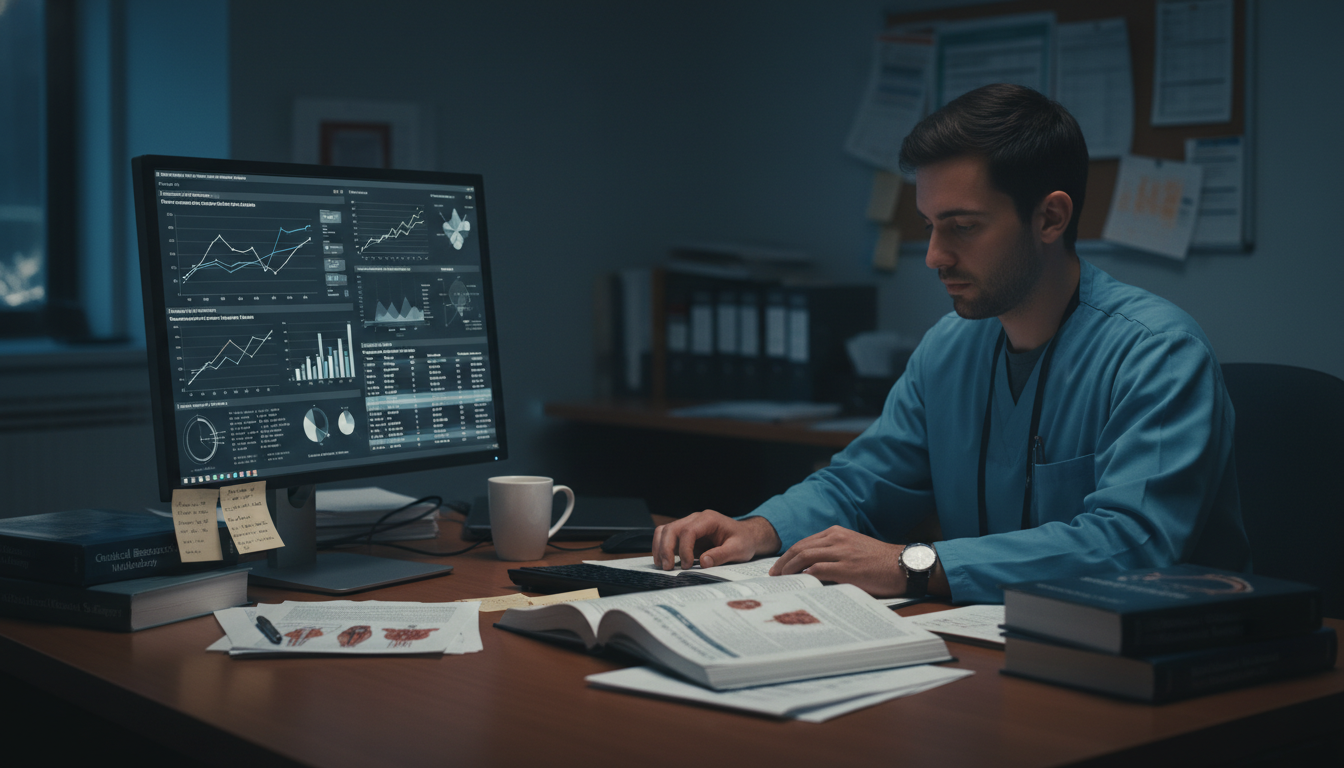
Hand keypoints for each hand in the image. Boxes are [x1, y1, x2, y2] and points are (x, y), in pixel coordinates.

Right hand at [652, 510, 780, 570]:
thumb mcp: (738, 549)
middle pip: (672, 528)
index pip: (688, 531)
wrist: (746, 535)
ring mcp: (688, 524)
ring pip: (665, 530)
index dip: (684, 549)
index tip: (688, 566)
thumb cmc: (743, 541)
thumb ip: (721, 555)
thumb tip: (703, 562)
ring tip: (662, 566)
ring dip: (660, 548)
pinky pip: (667, 536)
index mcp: (709, 519)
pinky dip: (661, 547)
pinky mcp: (684, 533)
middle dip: (666, 549)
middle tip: (668, 568)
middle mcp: (695, 519)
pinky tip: (664, 561)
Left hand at [768, 526, 906, 597]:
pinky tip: (799, 582)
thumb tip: (812, 567)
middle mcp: (837, 539)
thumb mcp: (854, 548)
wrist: (903, 565)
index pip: (804, 542)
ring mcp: (842, 553)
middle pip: (800, 548)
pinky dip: (806, 574)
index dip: (789, 555)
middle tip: (775, 575)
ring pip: (805, 557)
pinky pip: (819, 569)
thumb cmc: (879, 561)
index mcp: (837, 533)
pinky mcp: (848, 568)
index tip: (780, 566)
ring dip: (790, 569)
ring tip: (783, 580)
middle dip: (784, 562)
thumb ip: (834, 552)